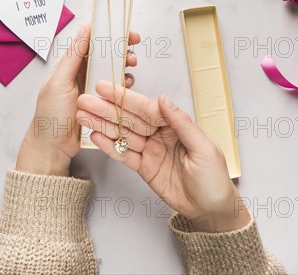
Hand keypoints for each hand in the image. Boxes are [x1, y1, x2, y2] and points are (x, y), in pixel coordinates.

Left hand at [16, 26, 139, 176]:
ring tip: (131, 69)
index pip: (91, 42)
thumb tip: (84, 29)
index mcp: (70, 66)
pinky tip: (127, 86)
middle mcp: (81, 75)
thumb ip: (73, 56)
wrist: (52, 147)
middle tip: (133, 52)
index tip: (125, 32)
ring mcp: (91, 90)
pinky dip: (124, 86)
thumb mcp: (59, 82)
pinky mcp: (100, 104)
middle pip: (105, 56)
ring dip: (124, 68)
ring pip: (113, 72)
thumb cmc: (49, 115)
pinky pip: (116, 91)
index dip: (108, 34)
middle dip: (121, 51)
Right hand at [76, 83, 250, 231]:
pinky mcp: (144, 167)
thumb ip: (182, 123)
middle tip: (84, 101)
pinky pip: (124, 155)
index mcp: (176, 125)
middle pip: (130, 120)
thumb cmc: (215, 179)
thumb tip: (164, 99)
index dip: (125, 98)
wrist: (211, 210)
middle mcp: (161, 135)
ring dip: (102, 126)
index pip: (146, 108)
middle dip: (106, 110)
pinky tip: (95, 136)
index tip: (105, 88)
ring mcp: (151, 151)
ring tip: (82, 116)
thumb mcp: (203, 148)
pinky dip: (109, 147)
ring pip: (123, 135)